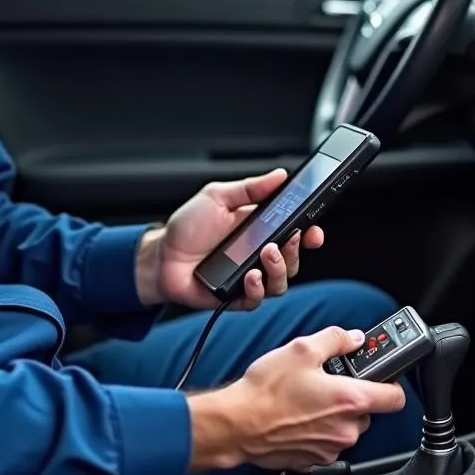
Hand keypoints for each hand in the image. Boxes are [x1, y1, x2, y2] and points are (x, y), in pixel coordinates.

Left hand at [141, 169, 323, 310]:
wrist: (161, 256)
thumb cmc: (187, 227)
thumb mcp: (218, 197)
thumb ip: (250, 188)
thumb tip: (279, 175)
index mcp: (259, 229)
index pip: (294, 232)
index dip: (309, 233)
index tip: (314, 228)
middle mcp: (258, 255)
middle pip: (293, 259)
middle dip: (297, 250)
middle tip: (289, 238)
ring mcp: (248, 277)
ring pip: (281, 282)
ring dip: (279, 269)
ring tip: (266, 254)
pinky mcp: (235, 297)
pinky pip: (257, 299)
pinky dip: (257, 289)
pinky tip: (250, 276)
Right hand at [187, 326, 406, 472]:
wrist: (237, 424)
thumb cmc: (266, 390)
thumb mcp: (302, 349)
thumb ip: (335, 339)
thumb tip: (353, 338)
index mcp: (350, 400)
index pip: (396, 397)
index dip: (392, 383)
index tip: (381, 375)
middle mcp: (345, 429)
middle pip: (368, 411)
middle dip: (352, 396)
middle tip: (328, 382)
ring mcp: (330, 448)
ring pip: (346, 427)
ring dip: (334, 413)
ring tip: (307, 398)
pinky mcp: (313, 460)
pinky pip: (326, 441)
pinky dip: (317, 430)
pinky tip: (297, 416)